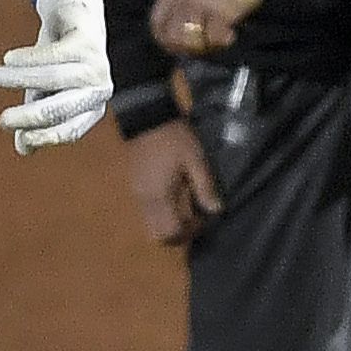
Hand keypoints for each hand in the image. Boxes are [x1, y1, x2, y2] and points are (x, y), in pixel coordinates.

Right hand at [0, 0, 112, 153]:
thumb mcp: (43, 93)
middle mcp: (99, 89)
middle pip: (61, 108)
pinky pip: (52, 54)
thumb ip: (34, 120)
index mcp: (91, 108)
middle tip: (3, 121)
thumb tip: (23, 150)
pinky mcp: (86, 41)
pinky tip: (8, 58)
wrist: (75, 16)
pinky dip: (26, 58)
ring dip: (19, 79)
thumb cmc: (57, 63)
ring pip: (53, 78)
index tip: (18, 136)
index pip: (70, 130)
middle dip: (29, 117)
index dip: (44, 136)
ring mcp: (96, 64)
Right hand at [124, 119, 221, 245]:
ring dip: (169, 222)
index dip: (190, 231)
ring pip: (151, 224)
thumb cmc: (174, 138)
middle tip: (195, 219)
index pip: (171, 231)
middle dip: (177, 233)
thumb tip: (215, 210)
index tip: (205, 218)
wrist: (146, 116)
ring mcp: (137, 194)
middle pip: (157, 234)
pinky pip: (147, 210)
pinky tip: (174, 193)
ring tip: (186, 204)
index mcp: (159, 196)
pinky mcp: (134, 185)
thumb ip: (205, 187)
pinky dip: (162, 211)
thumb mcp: (195, 160)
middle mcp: (144, 201)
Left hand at [147, 0, 263, 57]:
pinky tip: (230, 34)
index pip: (156, 22)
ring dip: (203, 45)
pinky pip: (214, 37)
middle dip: (184, 46)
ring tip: (217, 39)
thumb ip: (186, 1)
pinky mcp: (221, 12)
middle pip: (171, 35)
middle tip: (201, 47)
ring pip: (189, 39)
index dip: (165, 39)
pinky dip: (222, 40)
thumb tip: (186, 31)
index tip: (179, 47)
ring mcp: (200, 4)